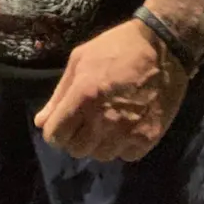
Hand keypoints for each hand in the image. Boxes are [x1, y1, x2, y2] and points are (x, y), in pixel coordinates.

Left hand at [34, 19, 189, 162]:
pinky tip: (127, 124)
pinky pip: (125, 156)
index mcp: (83, 96)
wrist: (163, 47)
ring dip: (99, 142)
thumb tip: (41, 122)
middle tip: (88, 118)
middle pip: (76, 150)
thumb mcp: (81, 59)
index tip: (65, 121)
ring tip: (108, 120)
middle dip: (77, 136)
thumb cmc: (117, 47)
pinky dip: (123, 145)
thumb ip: (59, 94)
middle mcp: (103, 119)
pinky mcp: (147, 138)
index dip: (57, 129)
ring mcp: (126, 132)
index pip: (55, 136)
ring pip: (100, 155)